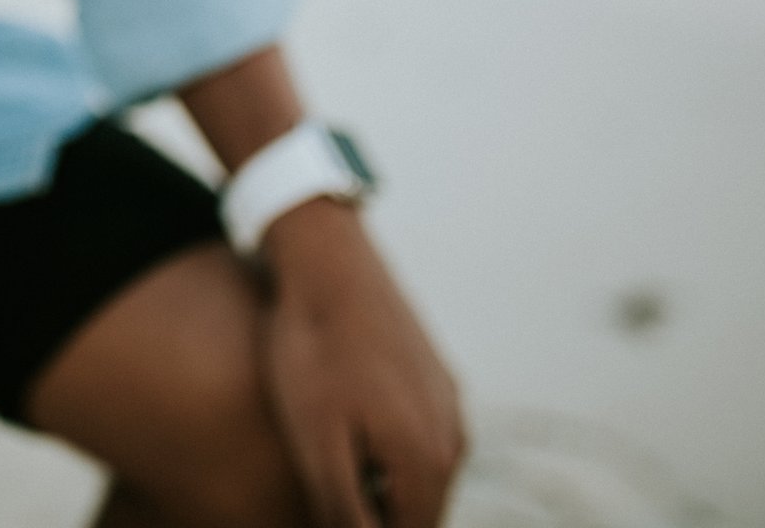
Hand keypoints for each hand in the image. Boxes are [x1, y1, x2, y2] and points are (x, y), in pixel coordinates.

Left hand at [260, 199, 466, 527]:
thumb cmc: (312, 352)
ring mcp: (447, 402)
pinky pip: (419, 433)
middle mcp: (452, 437)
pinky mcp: (434, 375)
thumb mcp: (317, 440)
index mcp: (428, 462)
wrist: (325, 262)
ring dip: (384, 484)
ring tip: (332, 464)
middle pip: (420, 510)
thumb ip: (345, 507)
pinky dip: (389, 448)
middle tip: (324, 489)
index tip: (326, 508)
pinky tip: (346, 429)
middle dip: (379, 514)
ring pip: (421, 473)